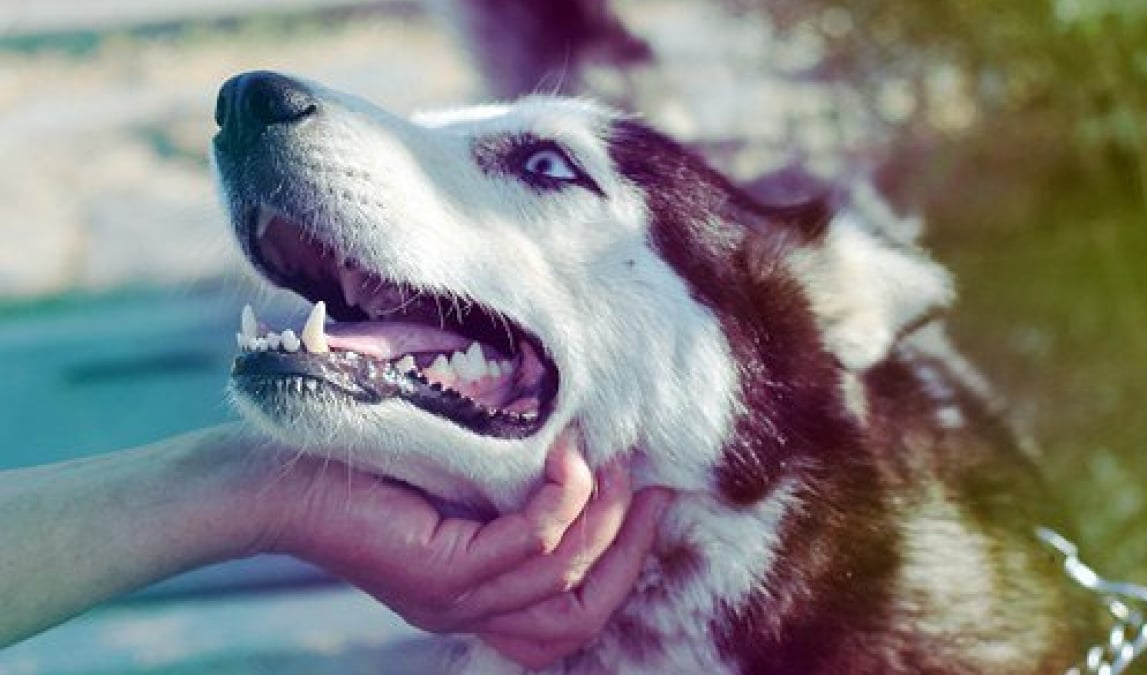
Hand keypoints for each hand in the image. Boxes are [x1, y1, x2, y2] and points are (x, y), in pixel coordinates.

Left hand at [263, 430, 672, 668]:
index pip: (573, 618)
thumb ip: (509, 490)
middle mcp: (468, 614)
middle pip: (582, 618)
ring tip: (610, 461)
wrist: (269, 478)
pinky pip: (526, 547)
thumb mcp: (454, 483)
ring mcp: (452, 600)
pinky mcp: (435, 572)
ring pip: (562, 580)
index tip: (654, 500)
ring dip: (600, 518)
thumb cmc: (363, 465)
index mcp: (476, 601)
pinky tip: (566, 458)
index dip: (626, 565)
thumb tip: (586, 451)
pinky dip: (560, 503)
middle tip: (652, 485)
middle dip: (629, 552)